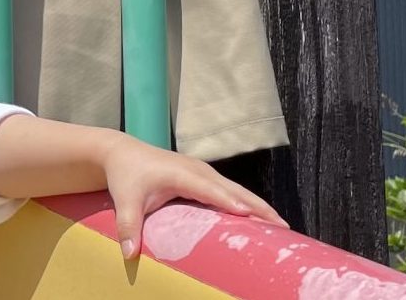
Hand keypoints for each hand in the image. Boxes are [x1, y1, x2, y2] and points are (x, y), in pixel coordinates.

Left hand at [101, 136, 285, 259]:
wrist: (123, 152)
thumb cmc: (126, 175)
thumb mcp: (125, 200)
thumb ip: (128, 226)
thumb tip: (130, 254)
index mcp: (182, 174)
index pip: (211, 190)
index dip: (230, 202)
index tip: (249, 214)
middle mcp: (198, 170)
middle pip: (234, 190)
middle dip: (258, 208)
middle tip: (283, 228)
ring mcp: (204, 171)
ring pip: (238, 190)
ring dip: (259, 206)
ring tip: (281, 226)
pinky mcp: (205, 176)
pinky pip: (232, 190)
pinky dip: (249, 203)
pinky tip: (262, 219)